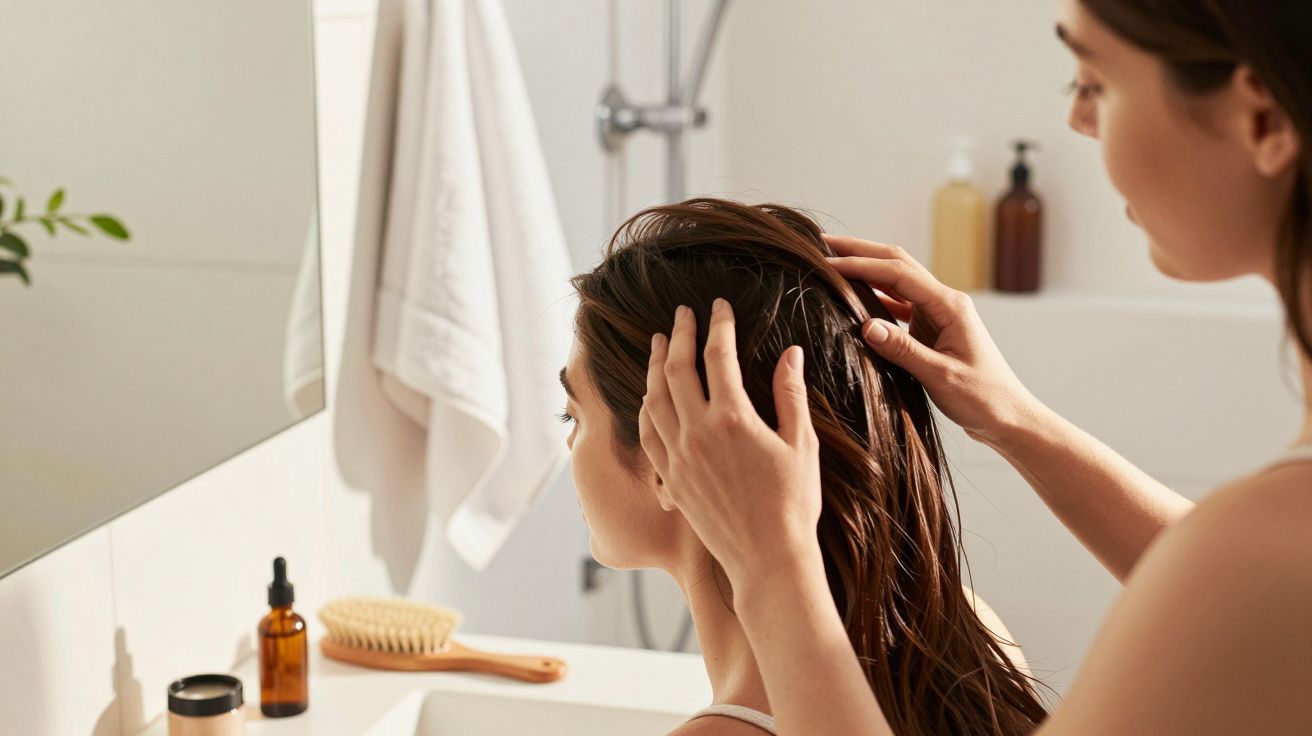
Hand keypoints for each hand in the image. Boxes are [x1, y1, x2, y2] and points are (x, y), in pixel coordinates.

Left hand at [638, 298, 823, 584]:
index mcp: (733, 419)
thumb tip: (791, 353)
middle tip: (682, 314)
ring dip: (655, 367)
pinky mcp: (672, 479)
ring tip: (661, 345)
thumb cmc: (793, 504)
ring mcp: (679, 457)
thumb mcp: (801, 444)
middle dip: (679, 335)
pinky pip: (649, 433)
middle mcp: (698, 433)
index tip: (719, 306)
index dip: (717, 325)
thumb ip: (791, 394)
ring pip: (654, 399)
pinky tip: (651, 396)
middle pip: (677, 370)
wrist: (768, 560)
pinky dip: (647, 407)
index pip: (718, 356)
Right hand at [823, 233, 1039, 446]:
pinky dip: (875, 296)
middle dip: (861, 251)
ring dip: (866, 269)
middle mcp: (944, 302)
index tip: (828, 262)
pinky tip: (854, 297)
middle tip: (824, 242)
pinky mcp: (933, 329)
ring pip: (897, 281)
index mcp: (950, 306)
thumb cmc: (983, 398)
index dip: (861, 264)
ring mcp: (938, 314)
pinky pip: (899, 304)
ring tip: (833, 262)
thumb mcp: (941, 376)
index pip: (897, 273)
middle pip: (897, 264)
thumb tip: (866, 325)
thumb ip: (903, 350)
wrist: (1009, 417)